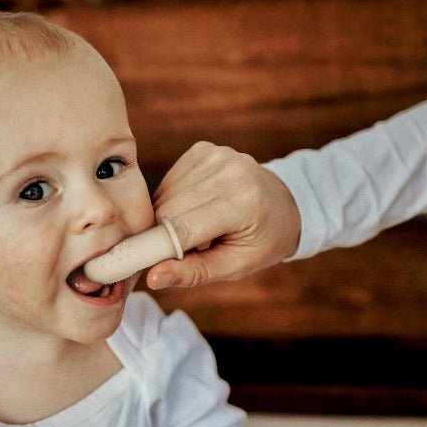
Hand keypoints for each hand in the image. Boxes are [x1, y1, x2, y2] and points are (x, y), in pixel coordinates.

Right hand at [147, 141, 300, 288]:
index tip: (142, 264)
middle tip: (175, 251)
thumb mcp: (235, 266)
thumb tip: (153, 277)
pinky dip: (171, 199)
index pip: (183, 228)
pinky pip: (169, 181)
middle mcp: (231, 170)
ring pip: (164, 195)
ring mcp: (217, 155)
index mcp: (244, 202)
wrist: (284, 205)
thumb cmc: (261, 241)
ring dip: (166, 217)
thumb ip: (194, 272)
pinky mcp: (203, 149)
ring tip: (192, 228)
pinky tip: (192, 208)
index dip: (157, 248)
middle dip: (162, 234)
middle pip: (168, 209)